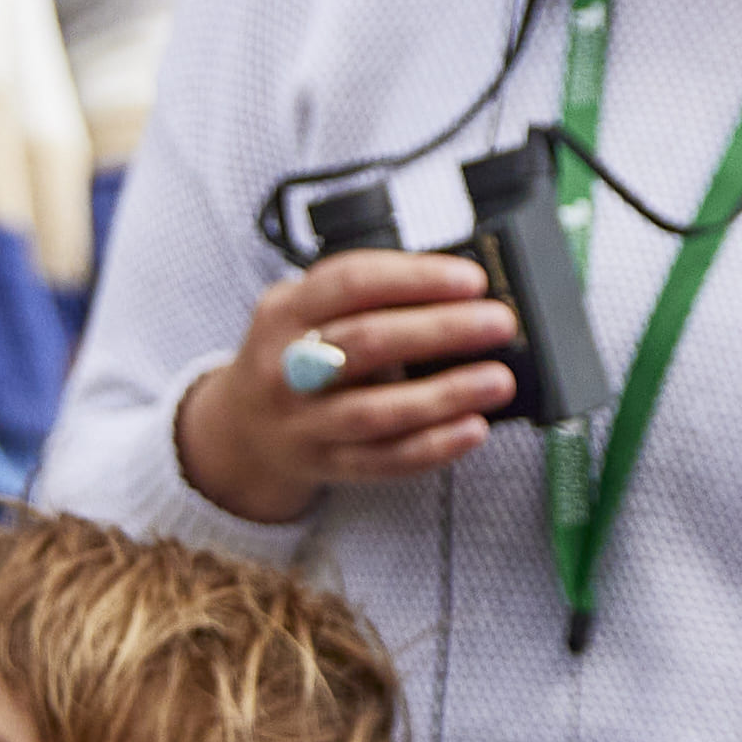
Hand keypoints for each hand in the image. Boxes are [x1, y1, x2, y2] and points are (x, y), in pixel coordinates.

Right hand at [166, 244, 522, 514]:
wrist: (242, 426)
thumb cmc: (295, 352)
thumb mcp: (306, 308)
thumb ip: (367, 297)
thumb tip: (458, 293)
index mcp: (286, 310)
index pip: (351, 283)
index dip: (415, 278)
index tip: (471, 279)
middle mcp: (286, 366)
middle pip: (367, 344)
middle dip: (441, 330)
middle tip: (498, 323)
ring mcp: (303, 422)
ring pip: (376, 411)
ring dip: (444, 395)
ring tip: (498, 380)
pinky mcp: (325, 464)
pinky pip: (383, 460)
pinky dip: (433, 446)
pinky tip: (473, 429)